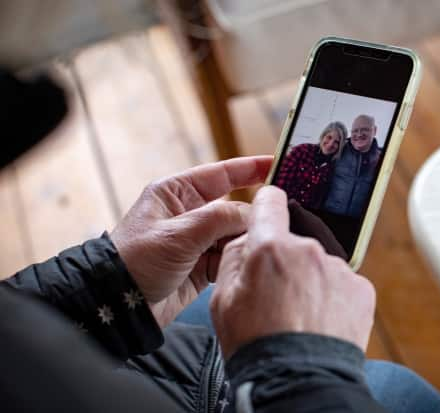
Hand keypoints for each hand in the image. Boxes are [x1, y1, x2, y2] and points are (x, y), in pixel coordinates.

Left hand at [110, 156, 271, 326]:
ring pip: (235, 233)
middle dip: (253, 213)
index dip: (250, 168)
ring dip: (246, 240)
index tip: (279, 164)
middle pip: (233, 206)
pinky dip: (239, 259)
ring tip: (262, 244)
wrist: (119, 306)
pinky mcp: (202, 266)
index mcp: (176, 193)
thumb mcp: (178, 234)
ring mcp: (197, 240)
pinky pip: (230, 257)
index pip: (221, 174)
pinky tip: (248, 262)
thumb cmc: (135, 261)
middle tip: (277, 217)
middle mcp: (189, 213)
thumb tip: (254, 212)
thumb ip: (219, 219)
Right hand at [210, 186, 375, 358]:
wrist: (299, 384)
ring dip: (310, 279)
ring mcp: (339, 269)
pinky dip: (331, 296)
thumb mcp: (223, 301)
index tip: (268, 207)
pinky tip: (319, 320)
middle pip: (294, 240)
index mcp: (271, 247)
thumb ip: (234, 257)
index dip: (266, 204)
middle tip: (276, 295)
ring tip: (299, 315)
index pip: (270, 202)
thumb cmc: (256, 346)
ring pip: (319, 263)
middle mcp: (309, 250)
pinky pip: (341, 283)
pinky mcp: (361, 289)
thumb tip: (248, 239)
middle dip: (285, 258)